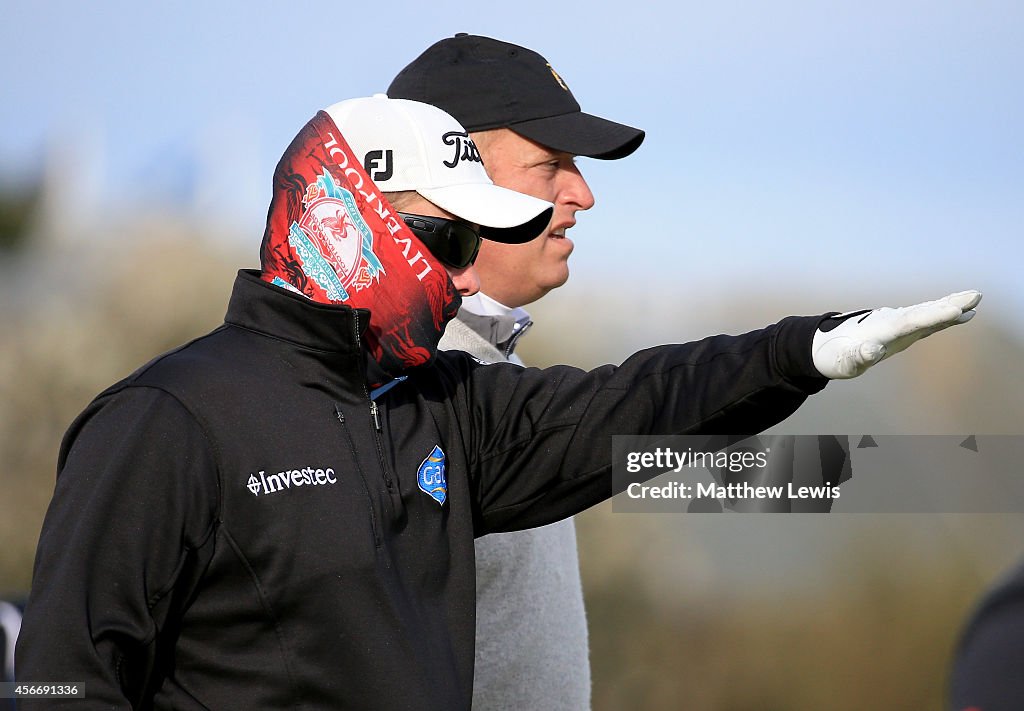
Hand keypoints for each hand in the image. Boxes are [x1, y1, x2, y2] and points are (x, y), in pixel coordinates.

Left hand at [811, 290, 981, 378]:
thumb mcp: (843, 363)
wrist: (822, 346)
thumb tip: (872, 351)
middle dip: (948, 305)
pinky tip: (961, 314)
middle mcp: (891, 322)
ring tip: (974, 299)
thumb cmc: (833, 357)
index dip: (933, 316)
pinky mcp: (899, 328)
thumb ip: (857, 357)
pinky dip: (942, 316)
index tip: (955, 310)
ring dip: (949, 305)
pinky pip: (925, 320)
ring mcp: (896, 323)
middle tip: (975, 296)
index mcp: (881, 330)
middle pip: (924, 312)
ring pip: (926, 312)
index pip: (911, 322)